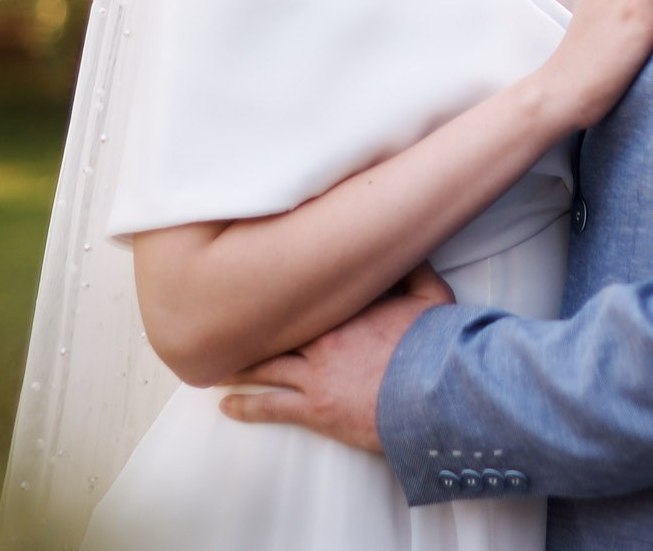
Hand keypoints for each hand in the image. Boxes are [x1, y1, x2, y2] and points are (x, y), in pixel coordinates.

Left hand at [219, 266, 454, 450]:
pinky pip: (271, 406)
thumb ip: (414, 269)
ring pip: (265, 364)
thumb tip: (407, 244)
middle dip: (249, 325)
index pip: (304, 293)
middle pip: (275, 327)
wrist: (437, 391)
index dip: (280, 290)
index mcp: (345, 307)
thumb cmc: (437, 345)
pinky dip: (246, 406)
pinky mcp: (315, 408)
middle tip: (222, 320)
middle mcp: (322, 336)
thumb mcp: (432, 296)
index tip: (261, 281)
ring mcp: (315, 372)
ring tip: (215, 361)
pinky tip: (226, 406)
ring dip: (239, 363)